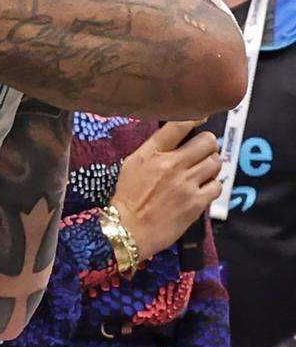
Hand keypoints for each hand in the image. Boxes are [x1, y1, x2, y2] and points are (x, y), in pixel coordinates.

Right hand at [111, 121, 221, 261]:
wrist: (129, 228)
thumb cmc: (129, 195)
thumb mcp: (133, 163)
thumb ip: (154, 148)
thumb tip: (176, 136)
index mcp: (153, 152)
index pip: (179, 125)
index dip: (195, 117)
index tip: (202, 117)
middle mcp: (172, 164)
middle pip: (207, 142)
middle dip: (208, 145)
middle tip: (203, 152)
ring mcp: (187, 183)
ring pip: (216, 162)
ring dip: (212, 165)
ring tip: (203, 171)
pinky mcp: (196, 202)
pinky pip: (217, 185)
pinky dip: (213, 185)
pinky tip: (203, 188)